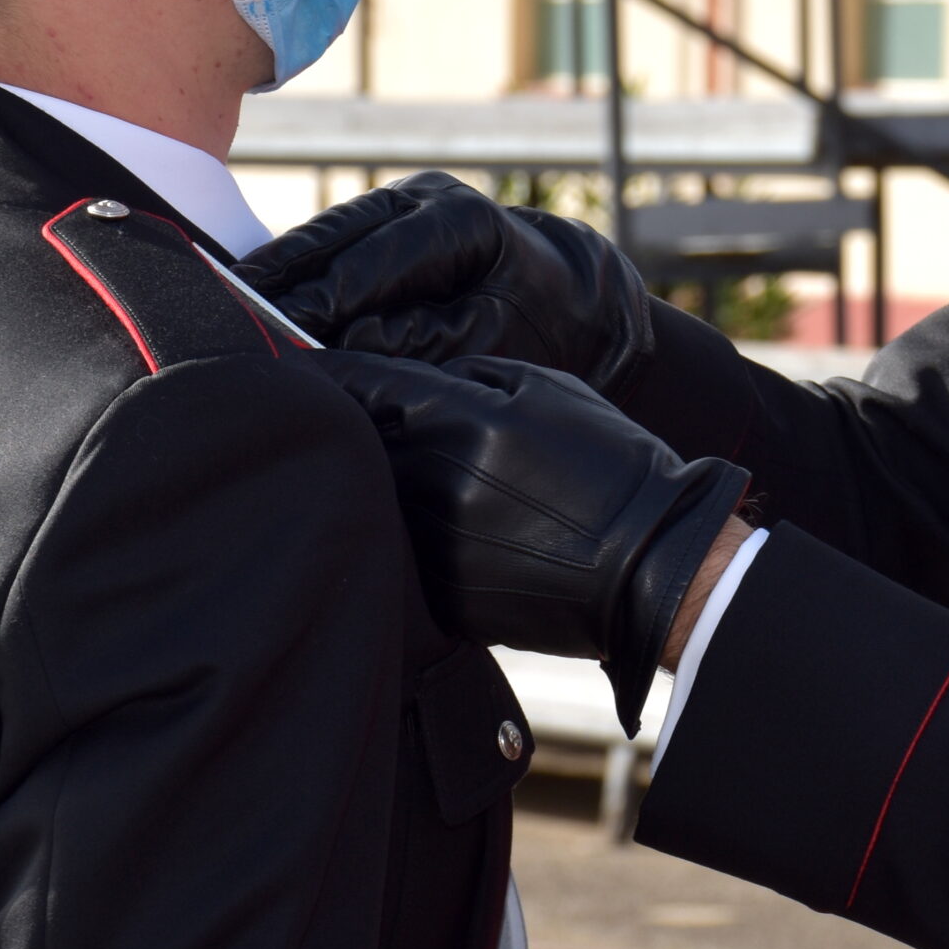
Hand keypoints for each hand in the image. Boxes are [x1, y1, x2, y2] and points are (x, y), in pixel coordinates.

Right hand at [241, 172, 654, 400]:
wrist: (577, 300)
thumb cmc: (542, 326)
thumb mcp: (491, 339)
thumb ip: (422, 339)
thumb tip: (349, 340)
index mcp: (462, 220)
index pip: (378, 258)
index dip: (326, 294)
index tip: (283, 325)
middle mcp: (427, 198)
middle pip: (338, 234)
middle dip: (284, 274)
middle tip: (230, 310)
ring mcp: (405, 202)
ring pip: (328, 234)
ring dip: (281, 270)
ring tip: (228, 303)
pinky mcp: (388, 221)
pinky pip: (332, 243)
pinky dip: (298, 268)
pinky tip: (255, 293)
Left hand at [320, 349, 748, 734]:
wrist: (651, 563)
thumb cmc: (607, 463)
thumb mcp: (545, 388)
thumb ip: (464, 372)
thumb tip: (398, 372)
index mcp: (459, 418)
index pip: (358, 381)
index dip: (322, 366)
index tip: (297, 358)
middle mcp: (432, 479)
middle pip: (352, 439)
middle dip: (345, 421)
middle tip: (343, 411)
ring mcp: (431, 540)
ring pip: (369, 493)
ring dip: (373, 476)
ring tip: (403, 469)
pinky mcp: (437, 590)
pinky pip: (396, 543)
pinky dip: (402, 526)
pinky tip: (443, 522)